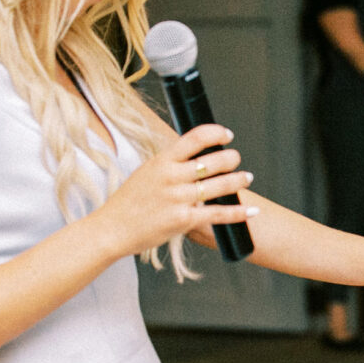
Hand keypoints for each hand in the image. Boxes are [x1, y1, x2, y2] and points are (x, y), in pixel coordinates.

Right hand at [94, 123, 254, 256]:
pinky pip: (217, 213)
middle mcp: (171, 176)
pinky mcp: (184, 220)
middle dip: (231, 158)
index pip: (195, 138)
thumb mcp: (146, 173)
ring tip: (247, 178)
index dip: (216, 133)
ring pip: (220, 185)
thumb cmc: (128, 203)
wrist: (112, 229)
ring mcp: (178, 198)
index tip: (227, 135)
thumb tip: (192, 156)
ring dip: (239, 180)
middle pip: (213, 161)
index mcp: (162, 161)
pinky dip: (238, 212)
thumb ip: (169, 164)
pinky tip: (251, 211)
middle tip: (237, 159)